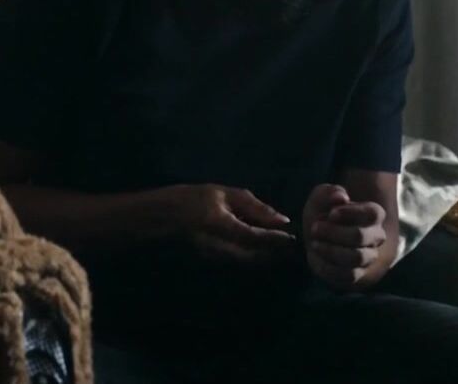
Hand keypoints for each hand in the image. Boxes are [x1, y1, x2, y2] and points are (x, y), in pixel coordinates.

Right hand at [158, 184, 295, 262]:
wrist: (165, 215)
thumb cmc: (195, 198)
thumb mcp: (224, 194)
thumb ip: (254, 206)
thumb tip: (282, 220)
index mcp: (221, 225)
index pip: (255, 237)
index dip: (275, 239)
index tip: (292, 237)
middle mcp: (219, 246)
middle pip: (255, 257)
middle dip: (274, 252)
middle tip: (290, 244)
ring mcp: (216, 257)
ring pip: (250, 262)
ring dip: (266, 255)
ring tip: (279, 245)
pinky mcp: (215, 261)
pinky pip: (241, 261)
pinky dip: (255, 255)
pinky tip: (261, 246)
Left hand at [302, 183, 386, 290]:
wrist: (319, 236)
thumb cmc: (324, 214)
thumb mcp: (322, 197)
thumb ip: (330, 192)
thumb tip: (341, 197)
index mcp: (373, 214)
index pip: (372, 213)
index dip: (351, 213)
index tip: (331, 213)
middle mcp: (376, 236)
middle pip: (360, 236)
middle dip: (333, 233)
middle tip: (314, 228)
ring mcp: (369, 256)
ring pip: (356, 258)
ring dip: (330, 250)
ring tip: (314, 243)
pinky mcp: (357, 274)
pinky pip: (348, 275)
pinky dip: (328, 266)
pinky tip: (315, 256)